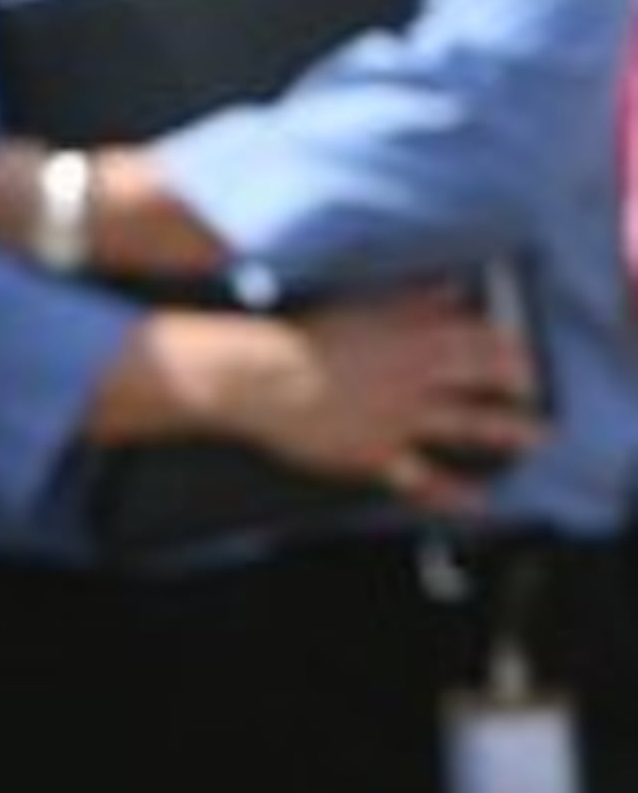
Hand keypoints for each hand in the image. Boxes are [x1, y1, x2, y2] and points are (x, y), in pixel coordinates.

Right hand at [237, 280, 545, 504]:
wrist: (256, 379)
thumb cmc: (299, 340)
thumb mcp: (359, 308)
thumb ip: (412, 301)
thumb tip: (453, 290)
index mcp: (408, 338)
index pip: (475, 337)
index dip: (504, 345)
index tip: (519, 351)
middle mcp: (414, 377)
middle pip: (481, 378)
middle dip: (515, 384)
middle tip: (531, 390)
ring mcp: (399, 418)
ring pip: (467, 423)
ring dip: (507, 430)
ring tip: (535, 437)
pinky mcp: (378, 454)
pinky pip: (423, 478)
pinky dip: (452, 492)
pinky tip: (477, 501)